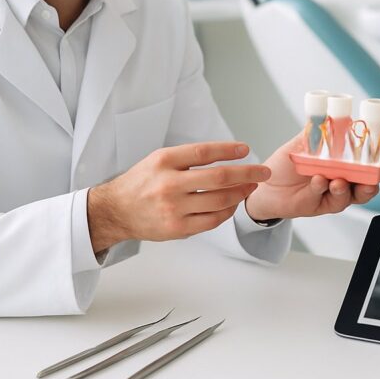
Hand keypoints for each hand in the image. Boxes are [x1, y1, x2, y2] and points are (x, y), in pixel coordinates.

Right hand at [88, 142, 270, 252]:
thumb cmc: (142, 182)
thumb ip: (188, 158)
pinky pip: (212, 220)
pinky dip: (227, 211)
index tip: (246, 149)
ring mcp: (174, 208)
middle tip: (263, 172)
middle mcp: (169, 184)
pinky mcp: (177, 228)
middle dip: (247, 174)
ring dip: (241, 193)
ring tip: (250, 187)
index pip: (204, 152)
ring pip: (220, 201)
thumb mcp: (159, 159)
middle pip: (219, 178)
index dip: (228, 150)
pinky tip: (232, 204)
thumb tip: (227, 156)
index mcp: (164, 161)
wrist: (116, 211)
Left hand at [245, 134, 379, 221]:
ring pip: (352, 196)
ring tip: (339, 181)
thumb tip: (330, 117)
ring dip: (348, 188)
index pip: (372, 164)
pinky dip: (324, 189)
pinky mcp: (320, 205)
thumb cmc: (286, 164)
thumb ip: (318, 132)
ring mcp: (332, 194)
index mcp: (344, 164)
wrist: (264, 185)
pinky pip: (328, 199)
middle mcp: (343, 179)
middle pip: (369, 184)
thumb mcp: (302, 143)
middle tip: (372, 178)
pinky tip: (318, 181)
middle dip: (375, 181)